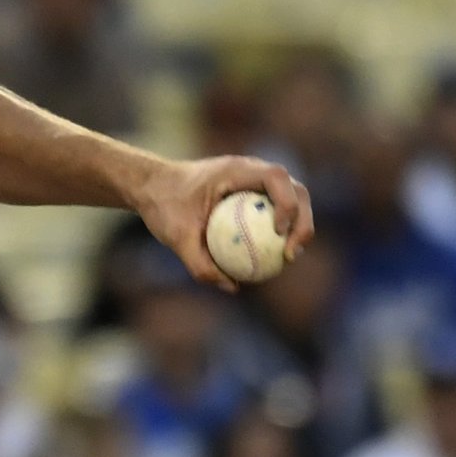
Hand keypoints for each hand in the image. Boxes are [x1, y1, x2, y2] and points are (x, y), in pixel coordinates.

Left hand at [128, 154, 314, 293]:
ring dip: (297, 226)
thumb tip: (231, 287)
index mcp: (236, 169)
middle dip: (302, 220)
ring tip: (289, 258)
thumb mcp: (175, 237)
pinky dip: (280, 231)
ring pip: (291, 199)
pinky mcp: (253, 193)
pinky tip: (274, 259)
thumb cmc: (163, 206)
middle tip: (292, 253)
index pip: (276, 178)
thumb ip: (199, 263)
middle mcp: (252, 170)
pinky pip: (274, 211)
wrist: (153, 187)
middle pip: (295, 189)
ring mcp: (255, 181)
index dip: (287, 203)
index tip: (279, 233)